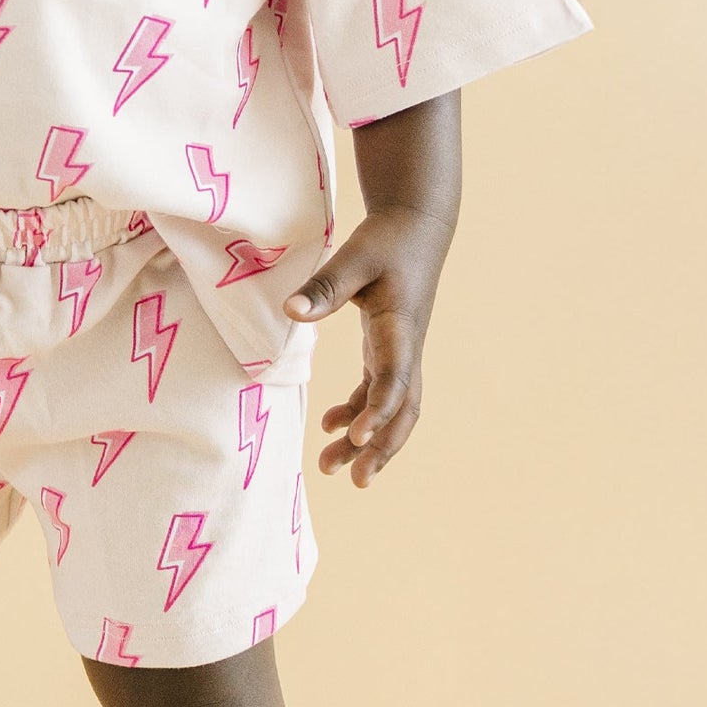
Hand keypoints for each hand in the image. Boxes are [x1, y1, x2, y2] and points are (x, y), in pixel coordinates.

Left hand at [283, 205, 452, 486]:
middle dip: (382, 447)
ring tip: (331, 466)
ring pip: (392, 408)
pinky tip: (329, 426)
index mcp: (401, 327)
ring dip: (367, 439)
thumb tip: (289, 312)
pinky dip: (358, 412)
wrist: (417, 226)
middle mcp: (406, 347)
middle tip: (355, 479)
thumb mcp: (354, 258)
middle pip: (403, 409)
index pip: (395, 378)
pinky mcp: (389, 349)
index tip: (358, 437)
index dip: (379, 410)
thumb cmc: (386, 240)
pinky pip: (378, 392)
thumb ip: (324, 287)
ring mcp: (400, 351)